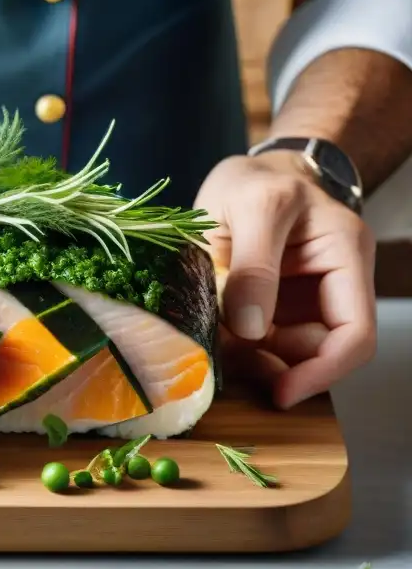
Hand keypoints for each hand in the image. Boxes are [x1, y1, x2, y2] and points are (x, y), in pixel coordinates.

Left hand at [195, 151, 376, 407]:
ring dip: (250, 362)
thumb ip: (253, 266)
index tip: (282, 393)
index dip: (323, 372)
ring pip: (285, 355)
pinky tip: (213, 338)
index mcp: (344, 256)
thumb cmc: (257, 180)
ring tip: (214, 343)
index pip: (355, 333)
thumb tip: (252, 330)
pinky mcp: (271, 312)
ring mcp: (300, 302)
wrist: (246, 175)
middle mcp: (331, 286)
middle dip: (277, 369)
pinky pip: (259, 346)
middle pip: (318, 352)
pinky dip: (236, 351)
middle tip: (229, 369)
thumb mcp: (255, 206)